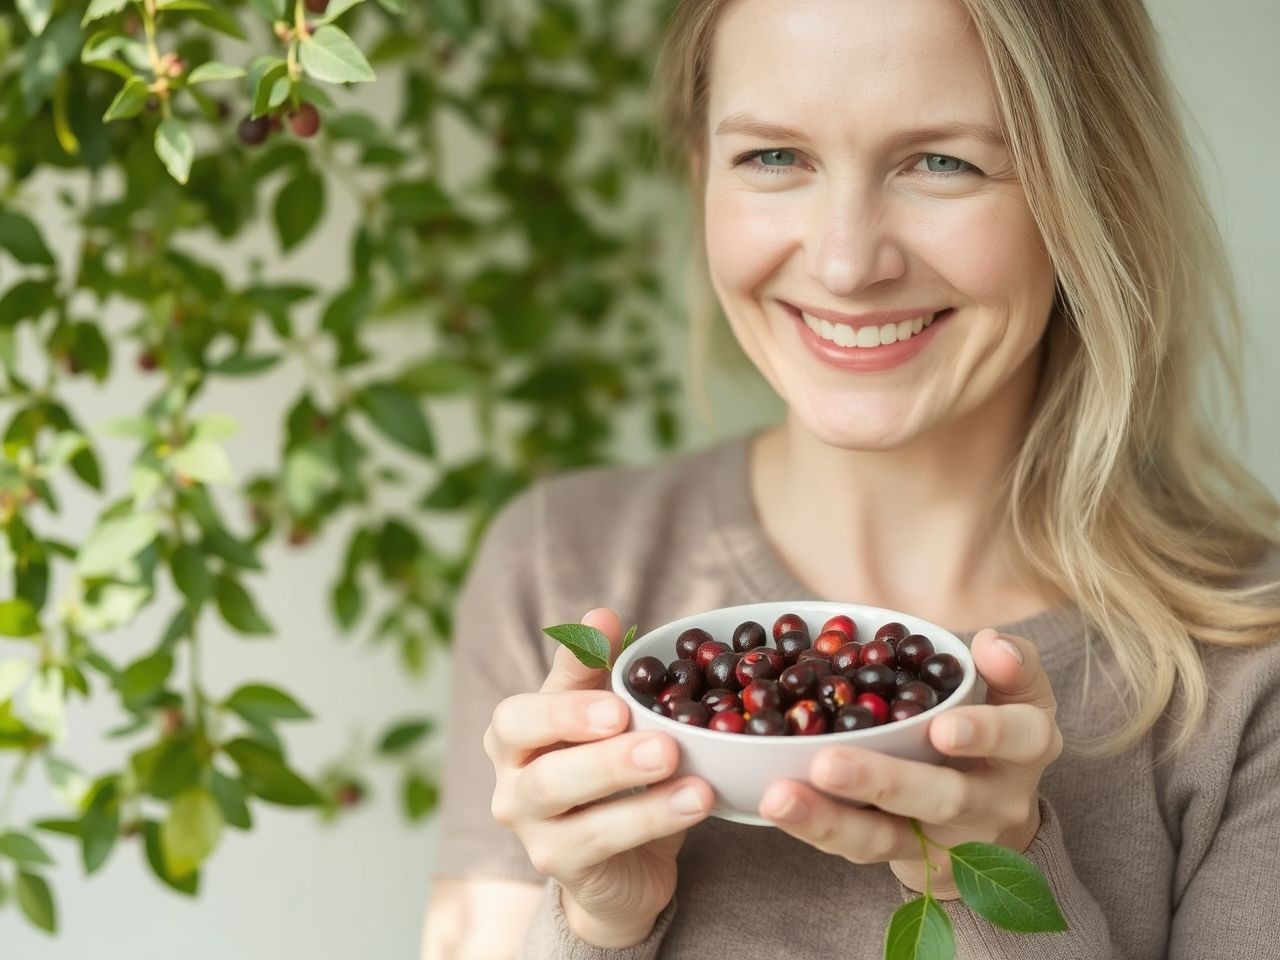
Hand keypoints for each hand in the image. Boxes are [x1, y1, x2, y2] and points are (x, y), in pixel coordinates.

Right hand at [484, 607, 713, 946]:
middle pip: (531, 746)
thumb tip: (600, 613)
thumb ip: (599, 673)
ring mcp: (530, 828)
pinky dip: (652, 815)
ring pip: (561, 793)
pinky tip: (696, 799)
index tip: (606, 636)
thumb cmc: (612, 780)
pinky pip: (601, 838)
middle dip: (582, 724)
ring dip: (621, 771)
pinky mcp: (559, 866)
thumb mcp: (606, 722)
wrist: (623, 870)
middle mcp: (510, 780)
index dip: (565, 673)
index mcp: (516, 735)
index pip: (525, 704)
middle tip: (632, 713)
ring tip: (676, 757)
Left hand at [757, 629, 1061, 897]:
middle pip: (941, 797)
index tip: (942, 728)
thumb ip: (1010, 661)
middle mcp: (993, 800)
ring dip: (830, 820)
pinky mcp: (907, 861)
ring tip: (779, 797)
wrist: (994, 811)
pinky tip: (775, 803)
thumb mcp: (1017, 690)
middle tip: (826, 764)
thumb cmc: (995, 727)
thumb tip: (990, 641)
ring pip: (888, 838)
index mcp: (1025, 746)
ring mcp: (948, 839)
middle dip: (883, 783)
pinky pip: (858, 848)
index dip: (985, 733)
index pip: (1019, 737)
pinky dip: (815, 827)